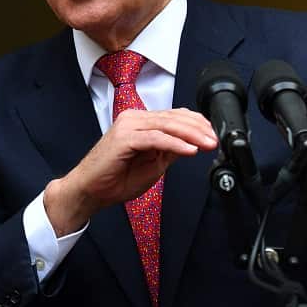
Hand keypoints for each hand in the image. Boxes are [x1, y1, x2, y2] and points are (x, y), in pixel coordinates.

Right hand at [44, 108, 216, 235]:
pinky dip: (175, 144)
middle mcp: (133, 119)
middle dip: (199, 129)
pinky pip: (156, 138)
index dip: (197, 124)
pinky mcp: (124, 138)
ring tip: (208, 144)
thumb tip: (191, 143)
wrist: (90, 190)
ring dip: (192, 135)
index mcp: (140, 123)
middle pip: (173, 118)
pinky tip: (190, 150)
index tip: (213, 136)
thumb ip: (170, 151)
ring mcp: (128, 126)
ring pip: (167, 125)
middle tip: (216, 140)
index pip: (174, 117)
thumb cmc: (115, 179)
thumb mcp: (153, 164)